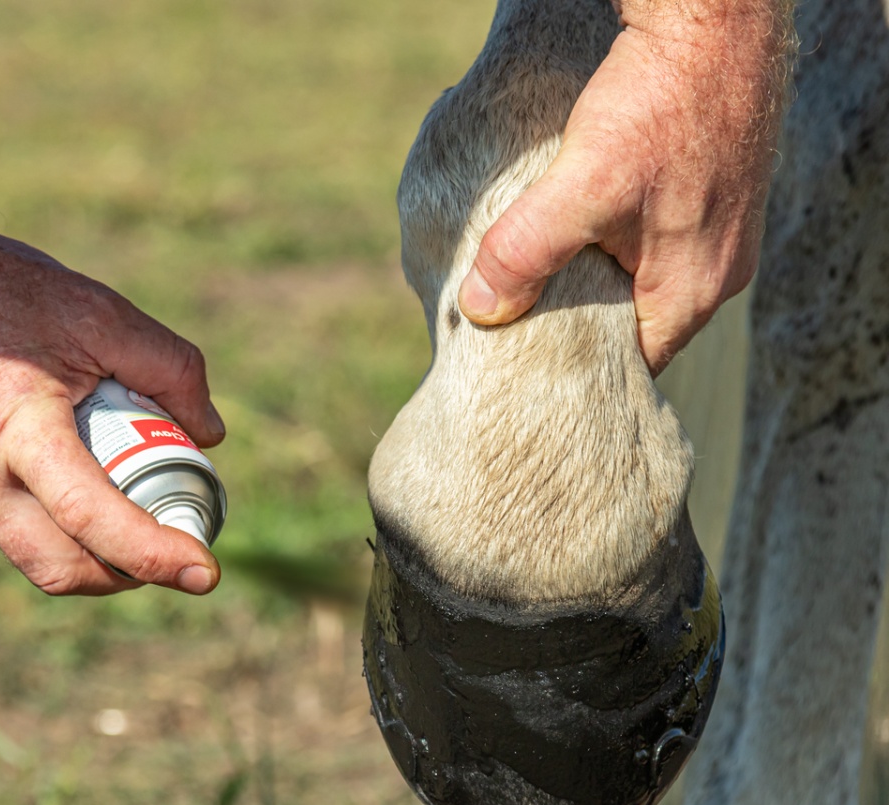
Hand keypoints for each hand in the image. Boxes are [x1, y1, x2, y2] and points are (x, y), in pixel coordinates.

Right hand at [0, 224, 225, 596]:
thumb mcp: (97, 311)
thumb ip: (169, 366)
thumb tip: (207, 434)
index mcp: (17, 433)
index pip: (91, 518)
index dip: (154, 555)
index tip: (205, 573)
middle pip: (64, 569)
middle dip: (129, 576)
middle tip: (177, 554)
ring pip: (38, 556)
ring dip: (96, 554)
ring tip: (139, 511)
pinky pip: (15, 529)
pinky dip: (62, 526)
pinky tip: (87, 480)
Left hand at [458, 1, 792, 373]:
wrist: (716, 14)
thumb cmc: (660, 99)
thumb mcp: (581, 185)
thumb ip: (525, 253)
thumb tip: (477, 312)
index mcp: (692, 293)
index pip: (631, 370)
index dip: (579, 373)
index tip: (531, 373)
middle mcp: (720, 272)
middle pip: (639, 329)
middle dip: (585, 333)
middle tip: (529, 335)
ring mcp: (724, 232)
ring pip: (646, 283)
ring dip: (602, 285)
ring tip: (550, 284)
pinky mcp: (716, 193)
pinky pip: (659, 241)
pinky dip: (620, 244)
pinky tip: (587, 230)